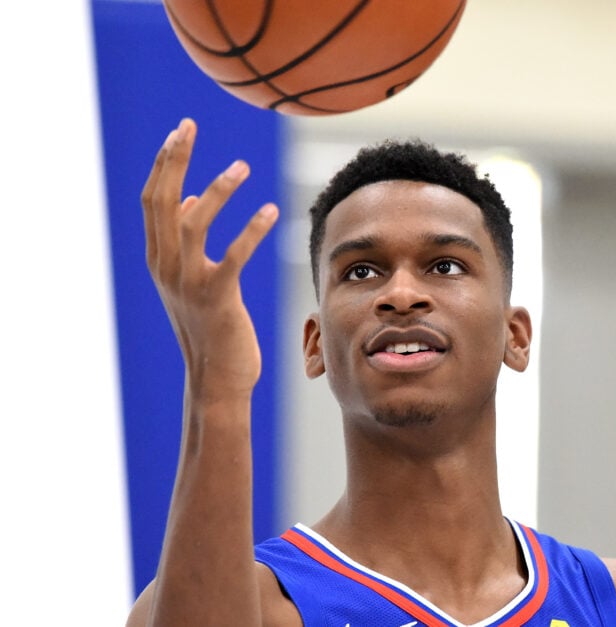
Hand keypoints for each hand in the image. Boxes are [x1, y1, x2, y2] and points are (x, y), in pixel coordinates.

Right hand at [141, 118, 278, 401]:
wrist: (214, 376)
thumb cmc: (209, 324)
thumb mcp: (190, 278)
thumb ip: (185, 240)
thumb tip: (189, 197)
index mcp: (158, 258)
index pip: (153, 200)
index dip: (165, 163)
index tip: (180, 131)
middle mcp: (166, 266)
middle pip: (162, 201)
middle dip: (174, 159)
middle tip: (189, 126)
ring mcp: (188, 283)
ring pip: (193, 222)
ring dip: (217, 190)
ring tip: (242, 166)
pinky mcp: (218, 298)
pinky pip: (234, 255)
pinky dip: (252, 230)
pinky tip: (271, 210)